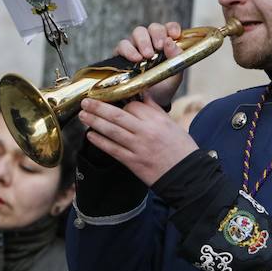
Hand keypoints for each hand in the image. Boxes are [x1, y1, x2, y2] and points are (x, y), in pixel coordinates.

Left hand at [78, 95, 197, 185]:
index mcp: (157, 120)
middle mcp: (146, 131)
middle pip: (117, 115)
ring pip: (112, 131)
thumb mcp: (172, 124)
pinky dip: (100, 142)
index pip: (133, 105)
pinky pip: (113, 149)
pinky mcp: (133, 162)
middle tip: (86, 101)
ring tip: (84, 115)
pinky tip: (91, 135)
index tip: (112, 100)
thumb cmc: (181, 149)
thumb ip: (155, 110)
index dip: (121, 102)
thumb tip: (142, 95)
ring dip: (95, 122)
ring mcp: (138, 147)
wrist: (187, 175)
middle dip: (99, 107)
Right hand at [115, 22, 182, 106]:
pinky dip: (129, 50)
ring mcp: (136, 46)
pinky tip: (135, 59)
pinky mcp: (121, 55)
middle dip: (157, 34)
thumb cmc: (164, 87)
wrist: (149, 103)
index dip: (172, 28)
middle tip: (159, 47)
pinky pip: (122, 45)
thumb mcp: (175, 76)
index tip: (174, 35)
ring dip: (143, 41)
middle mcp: (151, 42)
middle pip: (153, 28)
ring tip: (146, 55)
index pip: (169, 27)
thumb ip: (176, 58)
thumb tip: (170, 42)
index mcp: (166, 43)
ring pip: (138, 32)